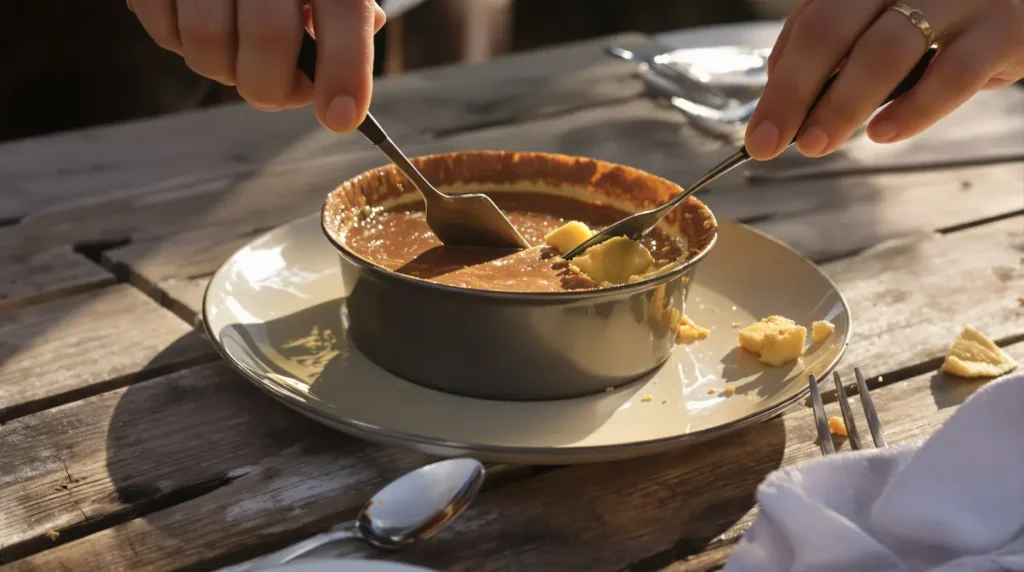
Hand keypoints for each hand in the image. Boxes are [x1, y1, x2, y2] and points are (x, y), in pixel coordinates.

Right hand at [126, 0, 386, 132]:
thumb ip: (344, 20)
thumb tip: (343, 85)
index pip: (344, 13)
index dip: (345, 71)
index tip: (340, 118)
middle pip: (268, 37)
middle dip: (274, 88)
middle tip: (280, 91)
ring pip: (207, 42)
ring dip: (224, 70)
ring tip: (237, 53)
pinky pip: (163, 30)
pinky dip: (182, 45)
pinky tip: (198, 25)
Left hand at [745, 0, 1023, 158]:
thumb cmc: (945, 13)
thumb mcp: (883, 15)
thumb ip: (833, 43)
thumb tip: (780, 94)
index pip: (809, 20)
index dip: (778, 80)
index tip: (760, 131)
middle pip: (830, 30)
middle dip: (792, 94)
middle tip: (770, 144)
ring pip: (885, 50)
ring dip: (841, 106)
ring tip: (817, 143)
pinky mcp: (1006, 27)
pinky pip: (952, 73)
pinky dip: (913, 111)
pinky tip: (883, 135)